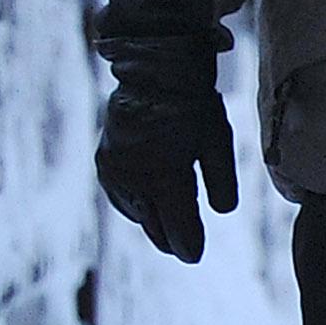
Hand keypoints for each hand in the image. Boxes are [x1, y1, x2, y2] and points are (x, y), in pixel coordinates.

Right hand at [96, 79, 237, 262]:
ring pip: (136, 214)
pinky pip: (121, 197)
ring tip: (169, 226)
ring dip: (153, 220)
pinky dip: (136, 204)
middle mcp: (134, 180)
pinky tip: (148, 203)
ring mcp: (114, 173)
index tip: (196, 254)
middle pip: (154, 227)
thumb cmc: (192, 105)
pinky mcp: (104, 163)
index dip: (189, 245)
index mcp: (164, 178)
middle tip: (186, 248)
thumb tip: (222, 213)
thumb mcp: (218, 141)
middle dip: (172, 238)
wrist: (152, 70)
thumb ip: (221, 181)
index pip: (177, 229)